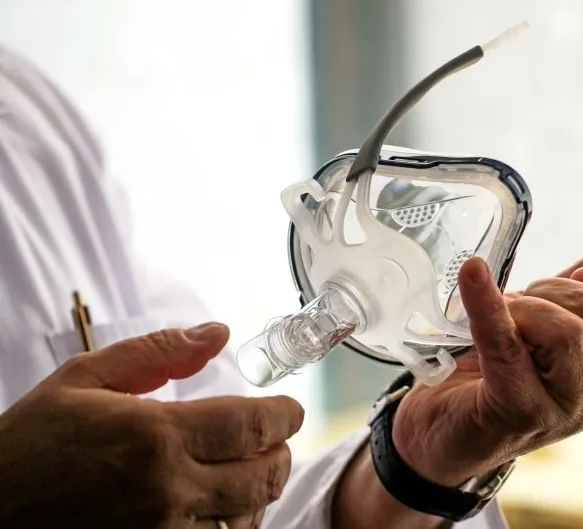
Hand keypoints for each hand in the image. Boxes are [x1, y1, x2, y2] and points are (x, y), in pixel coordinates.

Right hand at [0, 323, 303, 528]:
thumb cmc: (31, 443)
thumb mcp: (84, 378)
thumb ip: (158, 352)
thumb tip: (217, 333)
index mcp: (154, 435)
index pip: (251, 425)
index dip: (283, 416)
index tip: (290, 410)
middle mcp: (167, 489)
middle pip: (262, 476)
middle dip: (280, 453)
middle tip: (276, 439)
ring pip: (247, 518)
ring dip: (261, 492)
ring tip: (252, 470)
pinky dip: (233, 525)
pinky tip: (222, 506)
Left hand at [393, 240, 582, 485]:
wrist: (447, 422)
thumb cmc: (503, 366)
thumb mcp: (553, 317)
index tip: (582, 275)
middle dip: (552, 288)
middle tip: (519, 308)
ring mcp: (566, 410)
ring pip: (567, 330)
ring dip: (522, 305)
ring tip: (499, 322)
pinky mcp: (516, 410)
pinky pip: (506, 342)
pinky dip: (485, 301)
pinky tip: (472, 274)